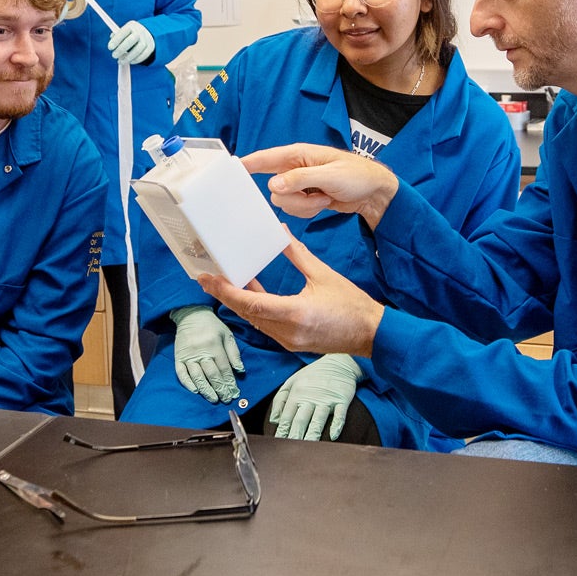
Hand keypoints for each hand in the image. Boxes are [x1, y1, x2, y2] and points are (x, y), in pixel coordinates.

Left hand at [106, 20, 155, 64]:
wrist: (146, 33)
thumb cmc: (130, 34)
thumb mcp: (124, 31)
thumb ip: (117, 36)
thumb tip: (112, 42)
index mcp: (131, 26)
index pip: (123, 32)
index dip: (116, 40)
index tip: (110, 48)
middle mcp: (139, 32)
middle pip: (130, 41)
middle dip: (121, 49)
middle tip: (114, 56)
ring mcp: (146, 40)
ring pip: (137, 50)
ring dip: (128, 58)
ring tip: (120, 61)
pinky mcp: (150, 47)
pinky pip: (143, 55)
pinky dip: (136, 60)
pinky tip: (130, 61)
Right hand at [170, 305, 241, 403]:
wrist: (190, 314)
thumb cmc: (212, 325)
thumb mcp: (227, 334)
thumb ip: (234, 353)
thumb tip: (240, 370)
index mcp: (214, 345)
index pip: (224, 368)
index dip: (230, 382)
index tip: (235, 392)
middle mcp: (201, 351)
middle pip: (212, 374)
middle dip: (220, 388)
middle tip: (226, 399)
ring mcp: (188, 355)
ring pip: (197, 376)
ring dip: (206, 389)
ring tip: (213, 399)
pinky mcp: (178, 357)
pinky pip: (181, 373)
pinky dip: (187, 383)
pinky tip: (195, 391)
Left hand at [199, 234, 383, 358]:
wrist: (371, 333)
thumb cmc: (351, 304)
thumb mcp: (323, 274)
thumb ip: (297, 254)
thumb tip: (280, 233)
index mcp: (295, 313)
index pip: (251, 303)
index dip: (226, 291)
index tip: (208, 279)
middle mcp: (288, 331)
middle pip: (247, 313)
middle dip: (225, 295)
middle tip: (205, 279)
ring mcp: (289, 340)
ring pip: (254, 321)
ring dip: (238, 303)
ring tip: (223, 283)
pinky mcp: (292, 343)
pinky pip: (266, 325)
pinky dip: (254, 310)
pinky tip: (250, 293)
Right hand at [240, 144, 399, 225]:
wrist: (374, 193)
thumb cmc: (357, 175)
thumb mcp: (330, 176)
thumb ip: (300, 179)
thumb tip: (273, 185)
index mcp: (299, 155)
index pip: (265, 158)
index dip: (247, 163)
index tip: (229, 169)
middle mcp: (295, 169)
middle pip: (273, 189)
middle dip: (294, 197)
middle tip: (315, 194)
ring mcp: (300, 185)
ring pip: (283, 203)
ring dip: (304, 206)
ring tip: (324, 197)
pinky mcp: (305, 199)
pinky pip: (295, 211)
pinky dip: (309, 212)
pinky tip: (325, 203)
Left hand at [269, 354, 362, 440]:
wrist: (338, 362)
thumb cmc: (313, 374)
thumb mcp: (292, 381)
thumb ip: (280, 399)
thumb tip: (274, 420)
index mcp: (296, 393)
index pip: (287, 416)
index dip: (282, 431)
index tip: (279, 443)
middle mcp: (310, 397)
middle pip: (301, 420)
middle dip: (295, 436)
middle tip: (291, 451)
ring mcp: (327, 399)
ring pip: (318, 419)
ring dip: (313, 434)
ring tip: (309, 446)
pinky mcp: (342, 399)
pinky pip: (340, 414)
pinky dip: (337, 424)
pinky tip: (333, 435)